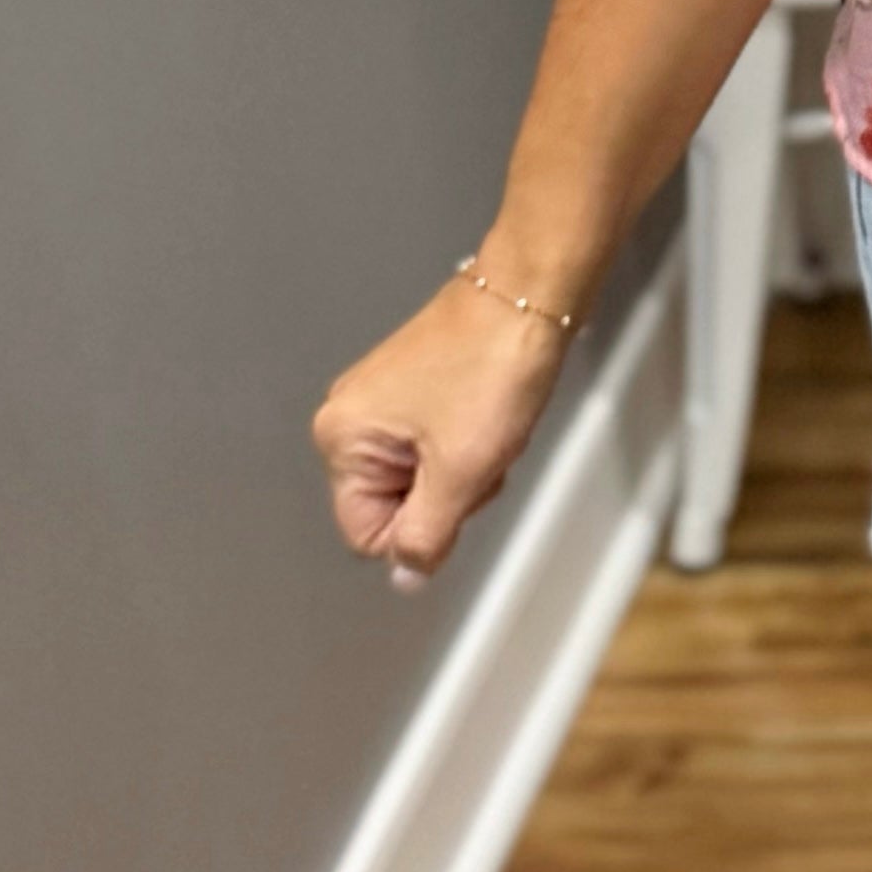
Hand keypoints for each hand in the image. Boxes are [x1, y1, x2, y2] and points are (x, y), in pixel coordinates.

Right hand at [311, 264, 574, 587]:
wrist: (529, 293)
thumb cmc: (493, 368)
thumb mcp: (461, 472)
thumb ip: (426, 536)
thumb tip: (405, 577)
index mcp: (341, 437)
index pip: (369, 533)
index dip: (423, 526)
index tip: (460, 487)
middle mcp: (347, 416)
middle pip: (395, 504)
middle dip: (448, 492)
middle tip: (479, 450)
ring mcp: (380, 397)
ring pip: (422, 475)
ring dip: (464, 465)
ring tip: (489, 424)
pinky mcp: (412, 383)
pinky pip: (435, 443)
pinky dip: (468, 439)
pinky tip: (490, 411)